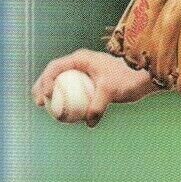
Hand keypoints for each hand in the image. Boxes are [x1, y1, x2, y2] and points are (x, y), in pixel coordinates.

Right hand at [32, 49, 158, 126]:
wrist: (142, 79)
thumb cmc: (128, 80)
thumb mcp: (111, 91)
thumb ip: (99, 105)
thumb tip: (89, 123)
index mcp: (81, 59)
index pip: (56, 67)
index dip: (46, 80)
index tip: (46, 95)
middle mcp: (80, 64)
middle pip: (54, 74)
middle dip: (42, 86)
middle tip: (38, 102)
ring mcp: (84, 74)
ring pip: (62, 83)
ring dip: (51, 94)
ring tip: (43, 107)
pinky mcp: (89, 84)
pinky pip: (73, 92)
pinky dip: (66, 100)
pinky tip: (62, 114)